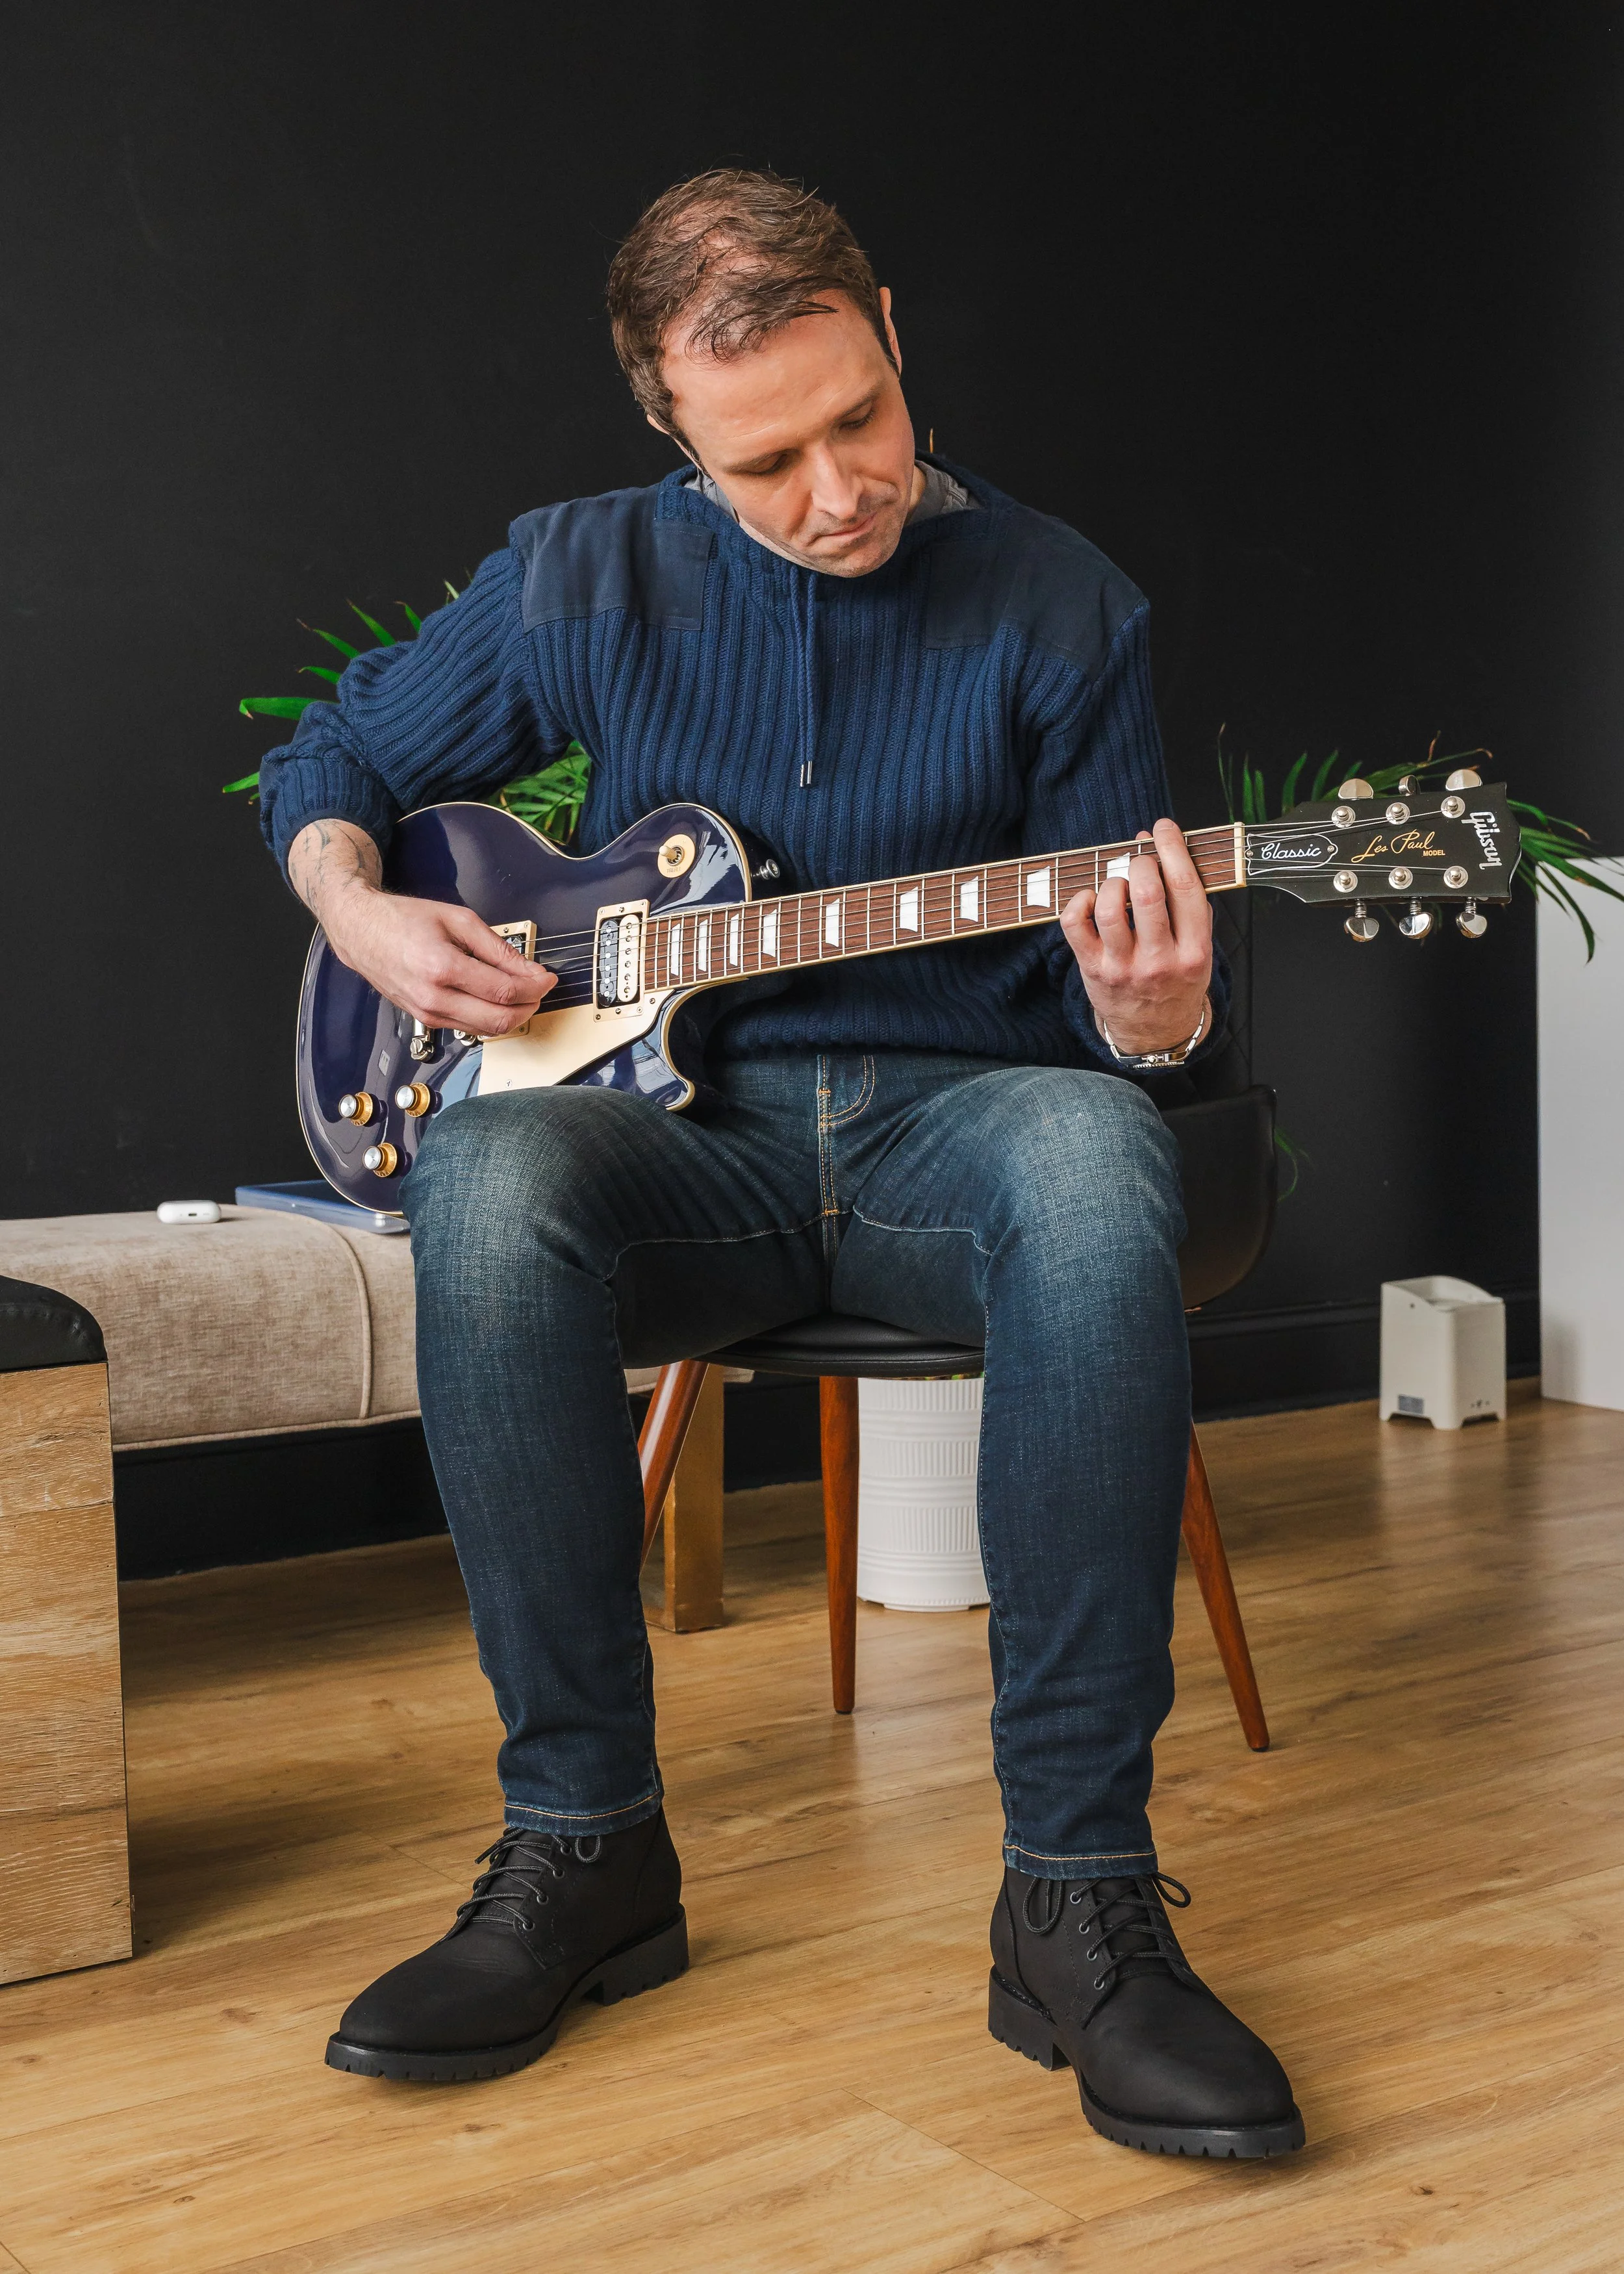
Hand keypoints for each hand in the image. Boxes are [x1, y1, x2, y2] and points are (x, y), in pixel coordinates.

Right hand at [287, 818, 554, 1034]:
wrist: (361, 930)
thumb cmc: (402, 920)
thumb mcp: (457, 920)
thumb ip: (497, 947)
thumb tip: (530, 969)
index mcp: (442, 968)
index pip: (504, 991)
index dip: (535, 987)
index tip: (548, 978)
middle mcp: (433, 997)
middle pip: (498, 1020)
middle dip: (529, 1007)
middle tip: (540, 989)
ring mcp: (427, 1013)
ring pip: (486, 1030)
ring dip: (512, 1015)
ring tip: (522, 993)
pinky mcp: (426, 1020)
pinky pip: (468, 1027)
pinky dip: (489, 1017)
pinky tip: (496, 999)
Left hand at [1059, 816, 1212, 1055]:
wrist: (1155, 1032)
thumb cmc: (1176, 979)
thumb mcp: (1198, 947)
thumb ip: (1186, 902)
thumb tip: (1154, 844)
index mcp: (1194, 951)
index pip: (1185, 888)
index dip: (1172, 848)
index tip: (1162, 828)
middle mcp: (1160, 961)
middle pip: (1147, 893)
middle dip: (1141, 862)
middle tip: (1140, 861)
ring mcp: (1124, 967)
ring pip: (1110, 907)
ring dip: (1112, 882)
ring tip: (1118, 884)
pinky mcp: (1093, 970)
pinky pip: (1075, 924)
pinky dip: (1079, 900)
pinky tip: (1091, 899)